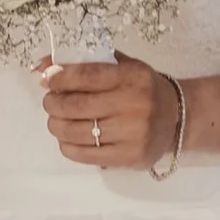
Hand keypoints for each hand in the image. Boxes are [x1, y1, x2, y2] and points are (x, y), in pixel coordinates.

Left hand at [41, 56, 178, 170]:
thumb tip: (42, 66)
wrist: (177, 117)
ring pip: (77, 132)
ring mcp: (134, 134)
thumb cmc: (142, 88)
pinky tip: (67, 138)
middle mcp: (135, 105)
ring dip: (56, 125)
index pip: (86, 76)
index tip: (48, 80)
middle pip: (77, 106)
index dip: (60, 78)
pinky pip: (86, 155)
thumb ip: (85, 62)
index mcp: (132, 77)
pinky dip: (68, 146)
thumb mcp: (122, 67)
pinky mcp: (130, 157)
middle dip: (53, 103)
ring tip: (55, 120)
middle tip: (50, 102)